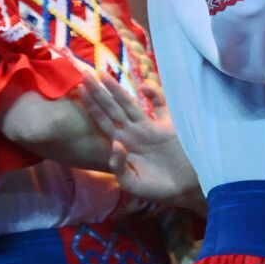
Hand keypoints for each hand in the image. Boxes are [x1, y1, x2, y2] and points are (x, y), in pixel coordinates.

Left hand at [75, 71, 202, 209]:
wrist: (185, 190)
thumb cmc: (157, 189)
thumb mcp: (132, 184)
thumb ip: (119, 167)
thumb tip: (116, 143)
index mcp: (124, 145)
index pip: (103, 121)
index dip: (92, 106)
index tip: (79, 90)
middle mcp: (134, 132)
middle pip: (112, 108)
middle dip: (98, 91)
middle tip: (84, 72)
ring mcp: (151, 127)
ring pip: (130, 104)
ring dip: (117, 89)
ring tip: (103, 73)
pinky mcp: (169, 126)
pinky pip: (161, 106)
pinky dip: (154, 95)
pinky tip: (144, 87)